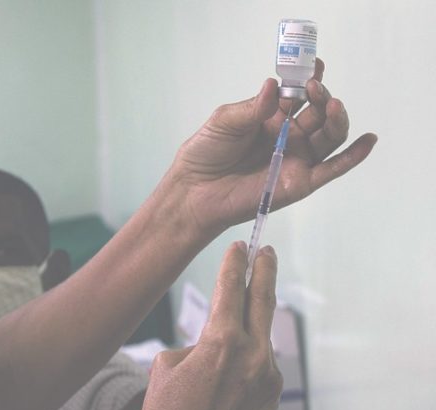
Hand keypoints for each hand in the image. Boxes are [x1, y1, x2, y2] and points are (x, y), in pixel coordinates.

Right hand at [137, 242, 281, 409]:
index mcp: (222, 342)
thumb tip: (219, 338)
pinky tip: (232, 363)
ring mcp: (267, 377)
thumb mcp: (168, 363)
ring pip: (260, 335)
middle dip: (264, 271)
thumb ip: (200, 341)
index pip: (231, 289)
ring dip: (249, 323)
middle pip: (263, 300)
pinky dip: (249, 354)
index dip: (234, 264)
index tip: (239, 247)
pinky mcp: (271, 394)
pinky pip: (262, 361)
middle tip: (266, 251)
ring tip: (235, 320)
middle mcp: (252, 357)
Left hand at [172, 59, 376, 232]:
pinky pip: (332, 168)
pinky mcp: (300, 182)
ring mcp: (296, 158)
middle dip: (321, 96)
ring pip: (329, 136)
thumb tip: (274, 86)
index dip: (308, 79)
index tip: (313, 64)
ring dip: (336, 118)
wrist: (195, 191)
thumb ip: (251, 107)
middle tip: (313, 86)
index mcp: (271, 117)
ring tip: (331, 104)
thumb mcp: (224, 122)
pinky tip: (368, 140)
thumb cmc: (205, 154)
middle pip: (318, 113)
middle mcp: (288, 136)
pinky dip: (353, 155)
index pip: (298, 95)